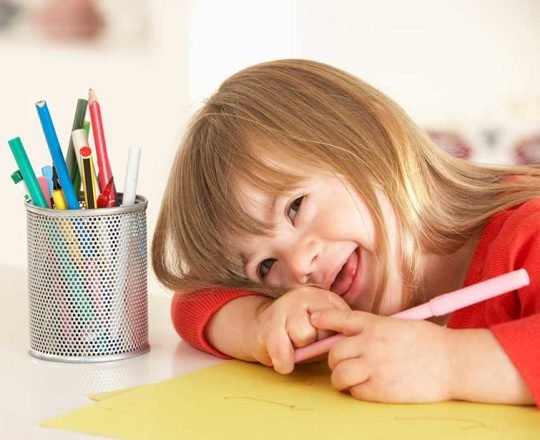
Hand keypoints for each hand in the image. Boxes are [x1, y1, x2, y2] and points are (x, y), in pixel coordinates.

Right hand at [252, 287, 349, 374]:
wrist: (260, 328)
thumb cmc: (298, 333)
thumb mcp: (323, 328)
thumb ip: (337, 331)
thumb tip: (344, 343)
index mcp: (322, 296)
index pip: (341, 320)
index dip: (334, 337)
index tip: (324, 340)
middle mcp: (303, 296)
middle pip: (323, 329)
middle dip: (316, 343)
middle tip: (304, 342)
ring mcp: (284, 308)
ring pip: (304, 336)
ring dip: (299, 350)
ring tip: (292, 346)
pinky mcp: (268, 326)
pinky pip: (283, 352)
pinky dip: (284, 363)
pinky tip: (282, 358)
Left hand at [311, 309, 452, 402]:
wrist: (455, 363)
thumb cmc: (431, 343)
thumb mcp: (401, 326)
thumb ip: (377, 329)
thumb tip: (358, 337)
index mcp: (377, 325)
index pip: (342, 319)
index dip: (325, 318)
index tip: (314, 319)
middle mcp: (370, 343)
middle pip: (334, 352)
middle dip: (335, 360)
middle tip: (344, 364)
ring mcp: (374, 366)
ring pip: (339, 375)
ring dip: (341, 379)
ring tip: (351, 380)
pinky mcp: (380, 389)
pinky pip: (355, 392)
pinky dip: (357, 392)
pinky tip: (369, 388)